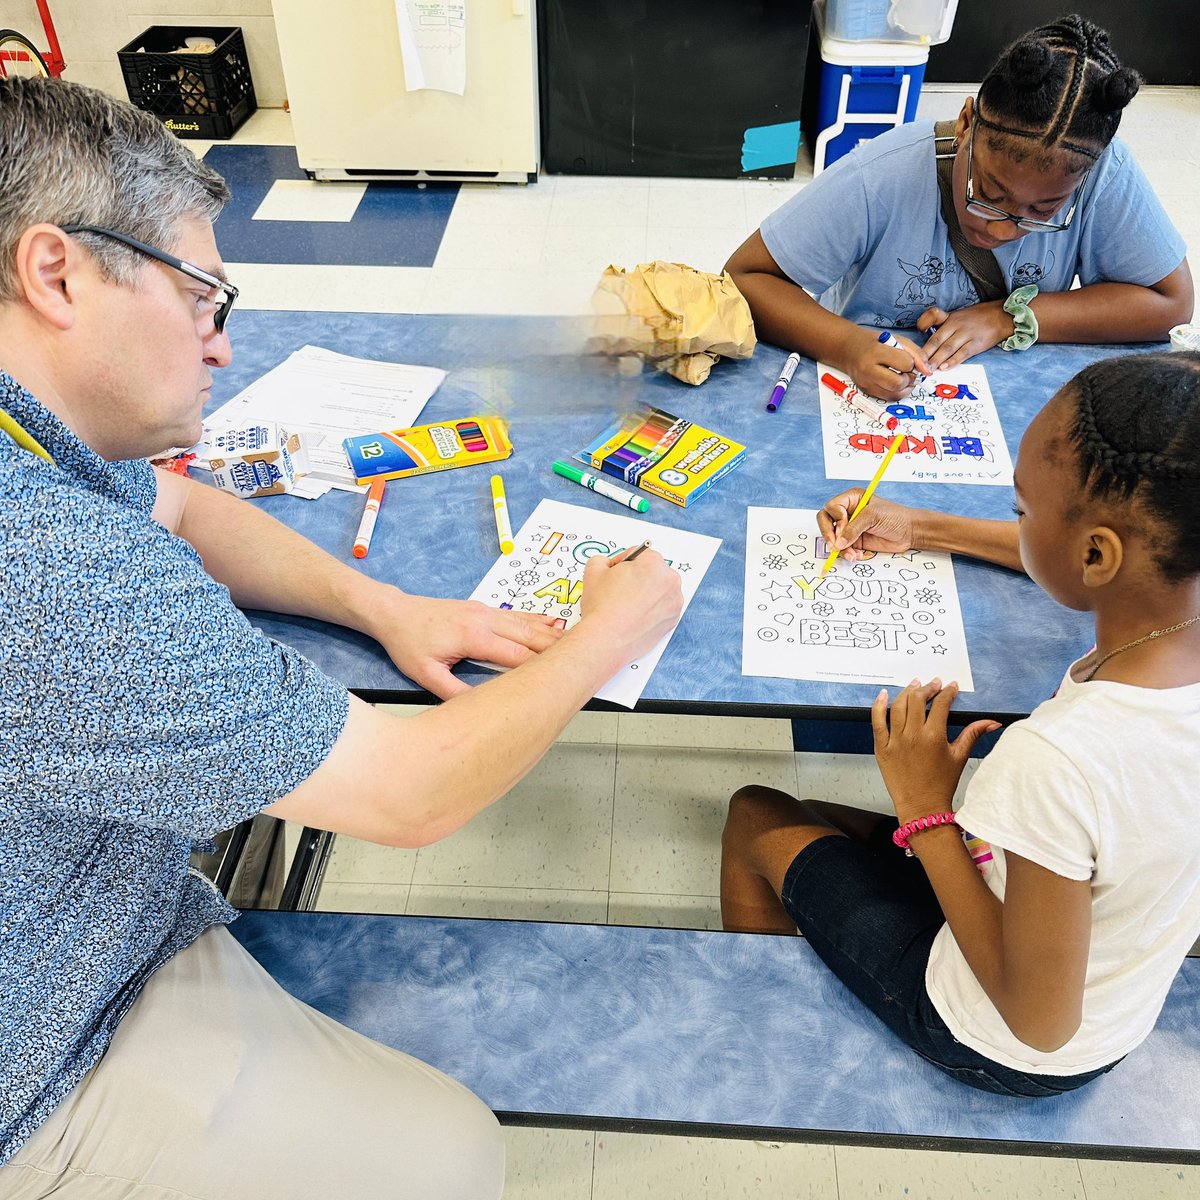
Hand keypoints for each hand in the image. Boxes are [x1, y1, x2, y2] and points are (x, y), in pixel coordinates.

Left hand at [370, 590, 563, 699]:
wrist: (393, 612)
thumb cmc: (407, 643)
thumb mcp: (425, 674)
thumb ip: (454, 692)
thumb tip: (482, 708)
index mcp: (474, 637)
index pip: (518, 655)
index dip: (544, 667)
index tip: (566, 677)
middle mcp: (485, 620)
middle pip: (530, 636)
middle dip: (558, 649)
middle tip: (586, 659)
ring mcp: (486, 611)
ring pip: (527, 623)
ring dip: (553, 634)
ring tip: (580, 644)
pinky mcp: (484, 609)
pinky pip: (517, 615)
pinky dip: (539, 620)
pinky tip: (555, 623)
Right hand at [575, 545, 683, 666]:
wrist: (606, 640)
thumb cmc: (602, 608)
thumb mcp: (593, 570)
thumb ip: (603, 559)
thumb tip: (609, 564)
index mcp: (653, 563)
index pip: (639, 554)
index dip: (623, 563)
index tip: (615, 574)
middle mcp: (669, 580)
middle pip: (653, 571)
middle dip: (638, 577)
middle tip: (620, 590)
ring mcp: (674, 601)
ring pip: (659, 589)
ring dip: (646, 592)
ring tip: (627, 605)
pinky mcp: (673, 619)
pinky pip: (662, 607)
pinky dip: (651, 609)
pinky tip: (635, 615)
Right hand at [817, 491, 916, 560]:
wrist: (910, 532)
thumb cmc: (894, 517)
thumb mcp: (873, 516)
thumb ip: (853, 528)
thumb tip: (838, 542)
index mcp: (851, 499)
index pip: (831, 508)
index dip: (835, 520)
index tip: (843, 529)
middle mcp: (847, 512)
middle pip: (826, 522)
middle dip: (829, 535)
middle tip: (835, 545)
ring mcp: (850, 528)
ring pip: (833, 538)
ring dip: (840, 548)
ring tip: (852, 554)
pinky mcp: (854, 541)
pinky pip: (843, 549)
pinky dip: (848, 554)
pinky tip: (857, 555)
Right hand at [843, 328, 931, 402]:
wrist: (848, 349)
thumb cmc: (874, 342)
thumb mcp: (896, 340)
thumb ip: (916, 353)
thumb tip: (928, 371)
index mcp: (876, 352)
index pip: (904, 364)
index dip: (911, 363)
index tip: (908, 359)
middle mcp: (868, 370)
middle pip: (898, 383)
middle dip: (909, 379)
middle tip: (908, 372)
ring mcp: (866, 383)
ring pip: (894, 394)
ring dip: (905, 387)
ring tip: (903, 377)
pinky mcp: (866, 391)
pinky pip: (888, 398)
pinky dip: (897, 392)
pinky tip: (896, 382)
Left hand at [871, 679, 1000, 823]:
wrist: (921, 806)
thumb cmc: (941, 783)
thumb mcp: (960, 757)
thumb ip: (973, 734)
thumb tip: (992, 722)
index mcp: (934, 737)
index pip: (940, 704)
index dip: (946, 692)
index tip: (950, 687)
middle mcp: (913, 735)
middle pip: (917, 700)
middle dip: (927, 688)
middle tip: (933, 684)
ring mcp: (895, 741)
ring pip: (898, 706)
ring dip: (906, 692)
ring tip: (914, 685)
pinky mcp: (882, 747)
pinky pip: (877, 721)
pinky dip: (878, 706)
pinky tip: (883, 695)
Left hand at [918, 302, 1011, 370]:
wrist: (1003, 316)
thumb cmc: (977, 318)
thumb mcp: (959, 316)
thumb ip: (943, 325)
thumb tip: (925, 338)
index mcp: (950, 317)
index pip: (933, 317)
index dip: (923, 324)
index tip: (915, 335)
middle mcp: (957, 324)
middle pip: (937, 339)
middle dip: (925, 353)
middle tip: (916, 365)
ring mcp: (967, 334)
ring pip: (947, 348)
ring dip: (936, 360)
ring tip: (927, 369)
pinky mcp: (976, 344)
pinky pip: (962, 354)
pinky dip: (952, 361)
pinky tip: (944, 368)